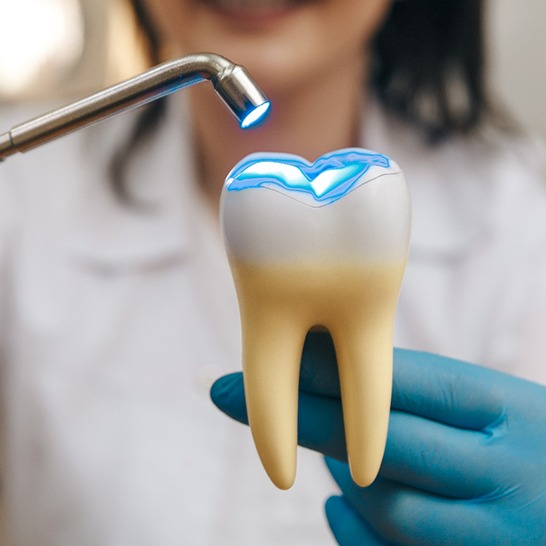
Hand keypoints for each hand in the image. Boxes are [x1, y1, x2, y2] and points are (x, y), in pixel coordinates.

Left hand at [211, 332, 545, 544]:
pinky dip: (355, 530)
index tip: (271, 355)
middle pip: (378, 441)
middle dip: (299, 414)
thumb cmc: (535, 450)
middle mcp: (505, 474)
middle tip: (226, 391)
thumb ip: (435, 402)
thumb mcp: (504, 410)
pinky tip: (338, 505)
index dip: (328, 368)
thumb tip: (338, 386)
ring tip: (327, 451)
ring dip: (340, 472)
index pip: (405, 383)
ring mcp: (495, 537)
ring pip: (380, 502)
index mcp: (509, 411)